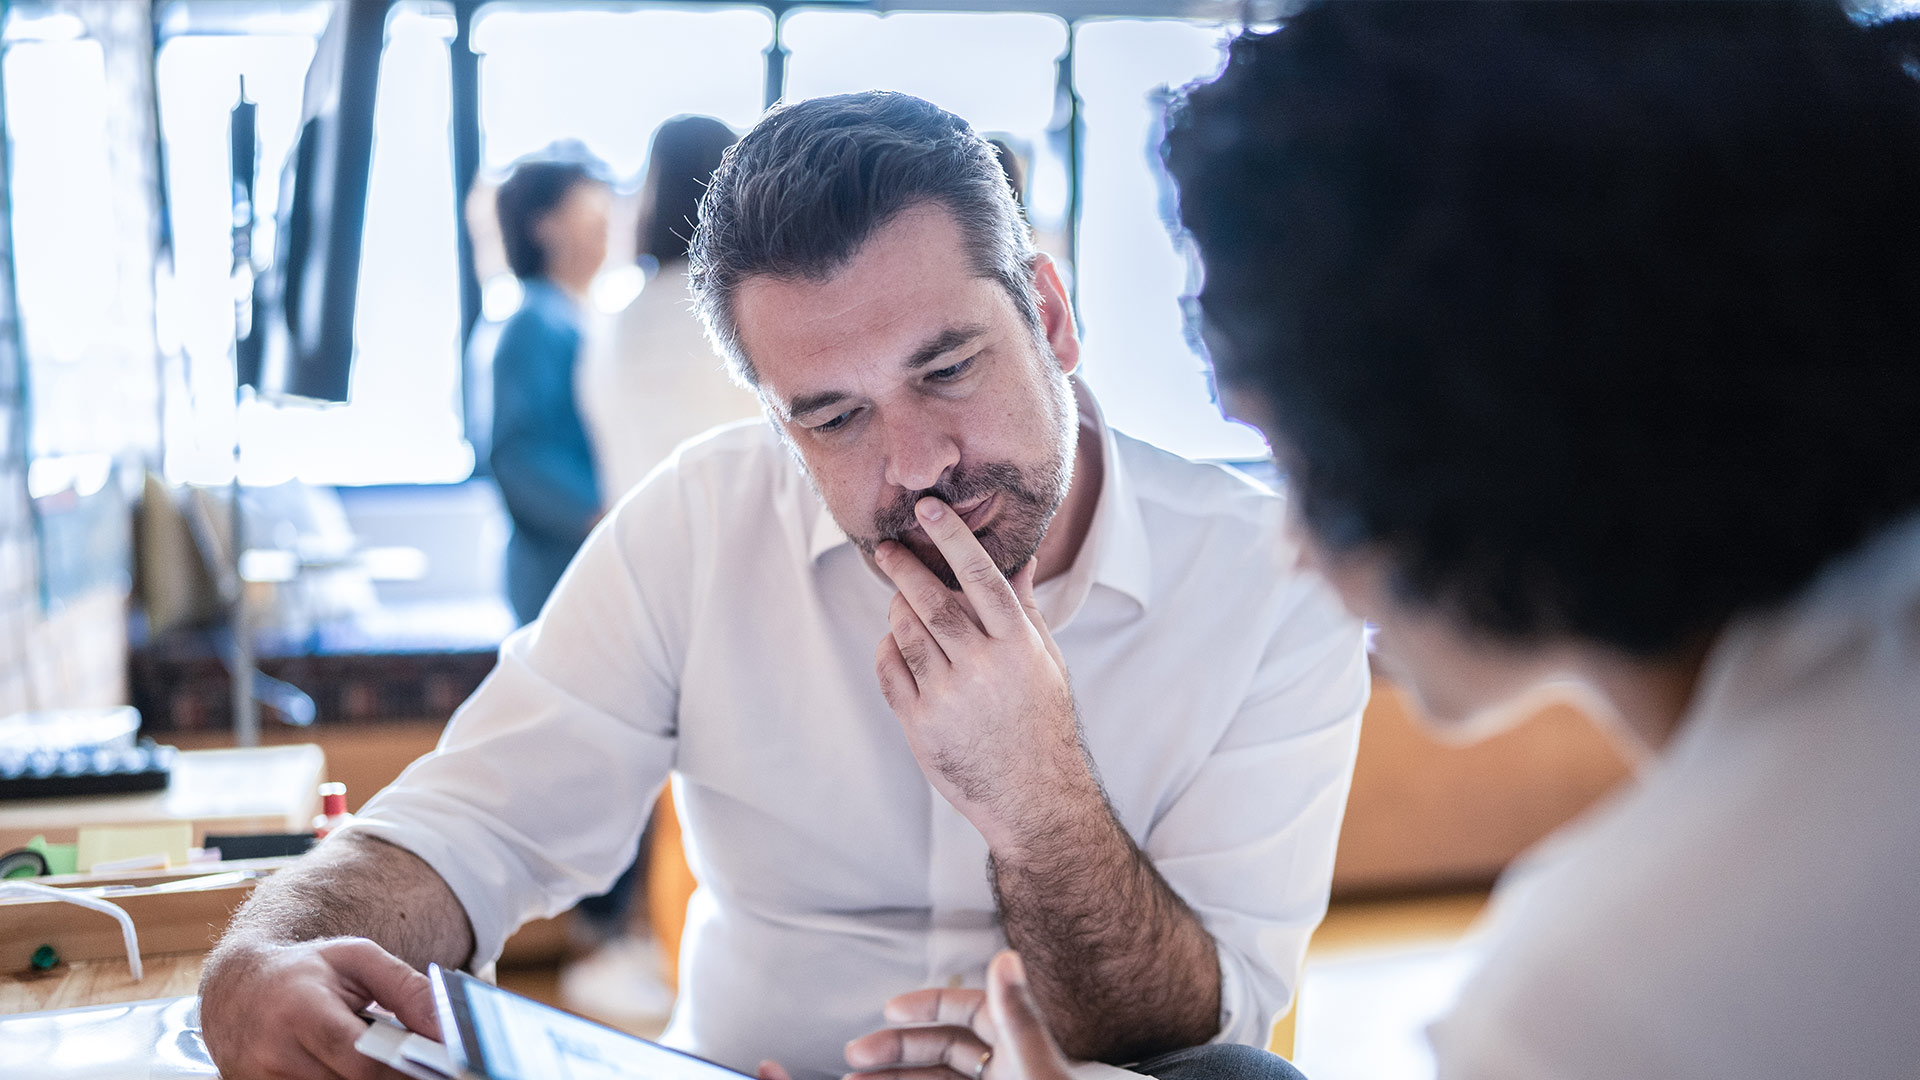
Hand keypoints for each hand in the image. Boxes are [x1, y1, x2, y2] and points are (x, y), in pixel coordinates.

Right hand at [200, 936, 438, 1079]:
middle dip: (394, 1077)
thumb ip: (407, 989)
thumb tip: (447, 1028)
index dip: (402, 1068)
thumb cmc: (305, 971)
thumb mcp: (358, 960)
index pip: (360, 1058)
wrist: (237, 991)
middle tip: (422, 1066)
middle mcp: (277, 1054)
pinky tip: (357, 1069)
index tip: (437, 1066)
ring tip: (386, 1059)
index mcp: (302, 1011)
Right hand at [844, 951, 1074, 1079]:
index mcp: (1016, 1042)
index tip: (889, 1010)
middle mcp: (1003, 1067)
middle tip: (853, 1057)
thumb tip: (1006, 956)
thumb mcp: (1032, 1064)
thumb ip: (1016, 1014)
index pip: (967, 1010)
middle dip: (896, 1050)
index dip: (926, 1006)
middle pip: (941, 1047)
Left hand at [873, 497, 1095, 848]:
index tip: (929, 508)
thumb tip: (1021, 559)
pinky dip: (887, 650)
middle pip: (932, 601)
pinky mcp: (921, 725)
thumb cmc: (1042, 721)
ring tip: (899, 601)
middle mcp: (983, 667)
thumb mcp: (1045, 661)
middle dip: (905, 567)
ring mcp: (949, 697)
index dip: (952, 537)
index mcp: (1018, 645)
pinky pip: (890, 671)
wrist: (1033, 796)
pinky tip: (896, 645)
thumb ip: (1024, 608)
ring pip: (905, 632)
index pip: (981, 576)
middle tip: (888, 547)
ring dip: (896, 609)